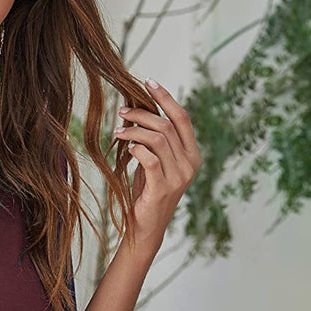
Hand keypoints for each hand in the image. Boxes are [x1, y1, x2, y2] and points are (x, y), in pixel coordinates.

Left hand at [113, 77, 202, 254]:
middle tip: (121, 112)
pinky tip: (125, 146)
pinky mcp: (163, 188)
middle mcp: (190, 164)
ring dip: (135, 131)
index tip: (148, 82)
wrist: (144, 229)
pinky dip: (137, 149)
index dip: (166, 97)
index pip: (182, 117)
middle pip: (168, 125)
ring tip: (117, 130)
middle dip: (143, 113)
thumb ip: (155, 143)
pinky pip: (150, 159)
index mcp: (192, 155)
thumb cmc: (146, 195)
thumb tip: (139, 114)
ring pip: (158, 139)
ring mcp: (179, 176)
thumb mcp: (153, 165)